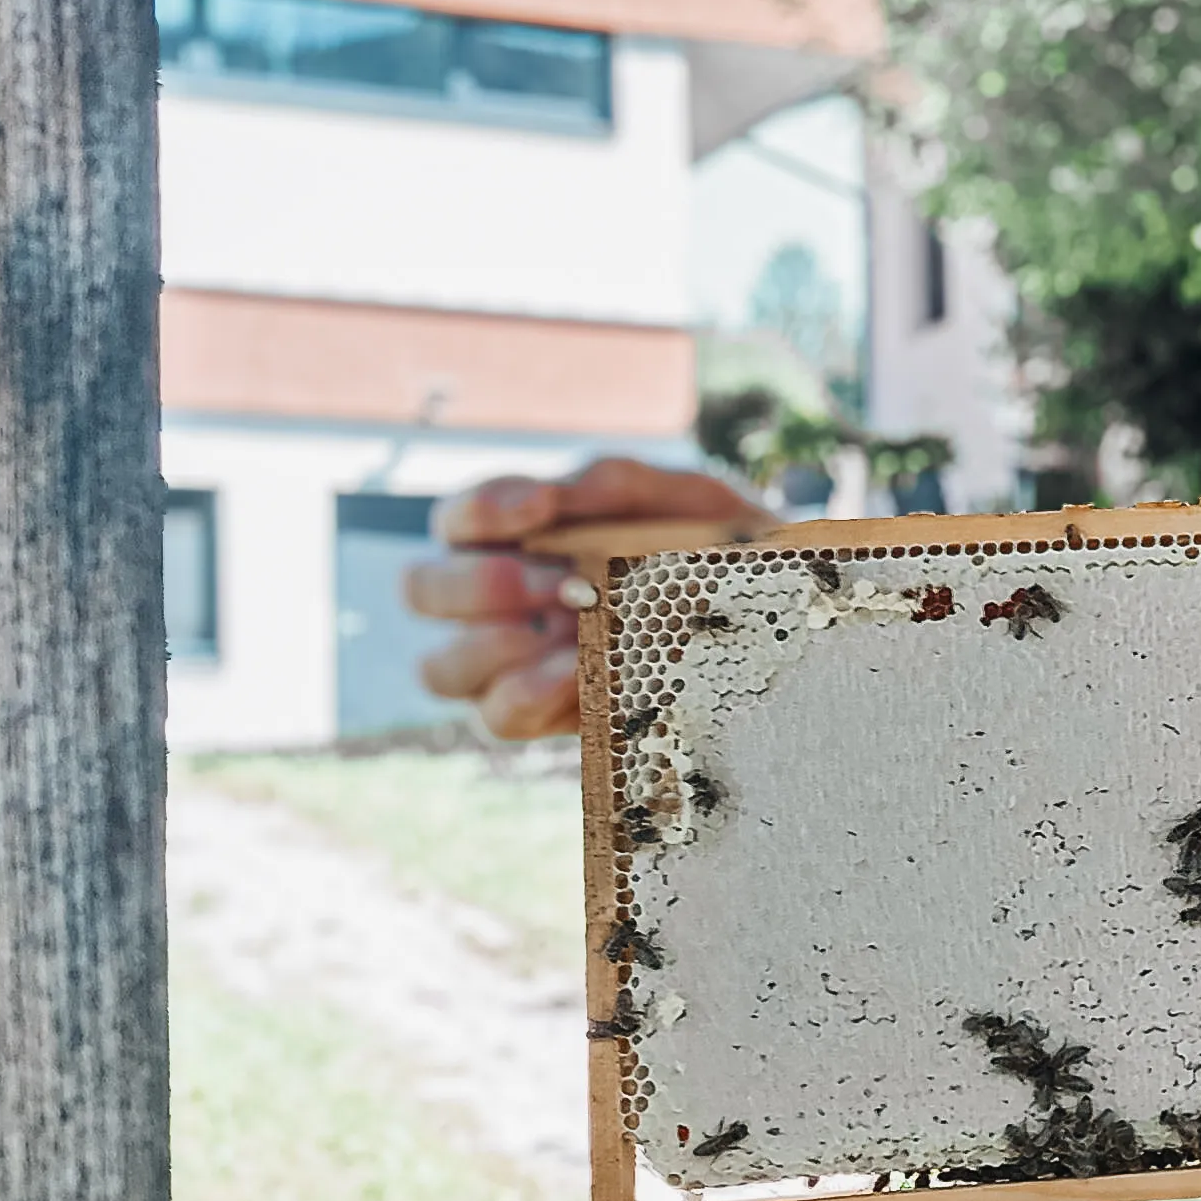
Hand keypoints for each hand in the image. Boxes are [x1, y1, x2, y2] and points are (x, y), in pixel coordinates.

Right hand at [404, 455, 765, 738]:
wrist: (779, 615)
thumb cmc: (714, 546)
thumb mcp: (682, 499)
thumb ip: (617, 484)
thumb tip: (559, 497)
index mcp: (514, 536)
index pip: (456, 519)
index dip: (479, 510)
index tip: (539, 508)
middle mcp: (495, 599)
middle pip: (421, 590)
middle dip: (483, 585)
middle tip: (560, 586)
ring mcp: (512, 662)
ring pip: (442, 666)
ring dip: (491, 648)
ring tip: (564, 637)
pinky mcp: (547, 715)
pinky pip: (502, 716)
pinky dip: (529, 695)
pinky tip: (574, 677)